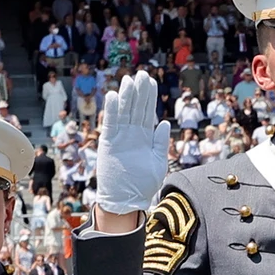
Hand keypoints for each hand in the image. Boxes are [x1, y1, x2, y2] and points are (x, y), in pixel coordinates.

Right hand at [94, 70, 171, 214]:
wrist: (126, 200)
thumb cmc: (144, 184)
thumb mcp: (158, 162)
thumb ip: (160, 143)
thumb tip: (164, 123)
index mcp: (145, 137)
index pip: (147, 112)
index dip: (149, 97)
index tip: (151, 81)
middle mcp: (132, 134)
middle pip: (136, 108)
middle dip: (139, 91)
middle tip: (141, 74)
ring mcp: (120, 138)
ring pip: (124, 112)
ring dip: (126, 96)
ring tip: (129, 80)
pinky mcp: (109, 143)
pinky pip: (111, 123)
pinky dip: (112, 110)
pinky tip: (114, 96)